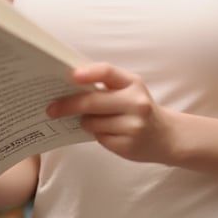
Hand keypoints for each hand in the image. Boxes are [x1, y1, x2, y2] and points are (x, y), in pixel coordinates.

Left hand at [47, 63, 174, 164]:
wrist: (166, 136)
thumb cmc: (138, 109)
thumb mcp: (129, 90)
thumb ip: (105, 86)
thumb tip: (68, 86)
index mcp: (133, 83)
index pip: (107, 72)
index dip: (87, 73)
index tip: (69, 76)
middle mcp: (136, 103)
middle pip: (92, 102)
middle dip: (67, 105)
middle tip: (51, 109)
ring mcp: (133, 126)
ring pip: (91, 122)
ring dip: (85, 122)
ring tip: (94, 120)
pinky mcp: (127, 145)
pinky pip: (99, 138)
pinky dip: (97, 134)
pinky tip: (109, 133)